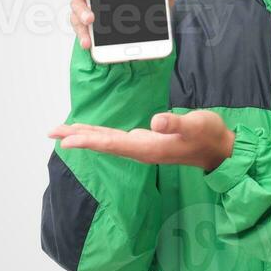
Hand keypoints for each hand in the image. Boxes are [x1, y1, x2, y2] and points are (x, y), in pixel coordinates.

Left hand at [49, 110, 235, 171]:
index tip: (65, 140)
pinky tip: (93, 133)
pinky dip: (100, 135)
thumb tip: (157, 121)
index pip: (111, 144)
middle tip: (51, 132)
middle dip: (77, 138)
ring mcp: (143, 147)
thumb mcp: (196, 125)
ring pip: (107, 142)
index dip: (88, 141)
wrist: (218, 149)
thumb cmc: (208, 135)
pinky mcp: (146, 142)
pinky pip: (116, 139)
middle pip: (102, 144)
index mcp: (148, 147)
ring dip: (85, 136)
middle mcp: (141, 149)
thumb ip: (177, 123)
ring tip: (64, 132)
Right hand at [68, 0, 182, 49]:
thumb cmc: (144, 11)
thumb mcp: (158, 1)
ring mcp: (87, 6)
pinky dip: (83, 35)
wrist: (144, 38)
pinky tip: (89, 42)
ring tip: (91, 19)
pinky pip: (79, 28)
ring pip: (76, 3)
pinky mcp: (86, 26)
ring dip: (82, 11)